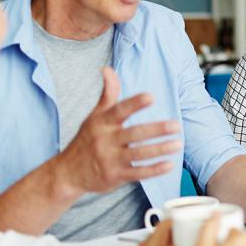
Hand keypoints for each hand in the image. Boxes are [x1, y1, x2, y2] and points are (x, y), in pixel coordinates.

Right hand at [55, 67, 181, 195]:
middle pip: (134, 134)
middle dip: (156, 129)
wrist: (68, 173)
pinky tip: (169, 164)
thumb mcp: (94, 116)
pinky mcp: (115, 176)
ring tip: (178, 144)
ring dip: (160, 149)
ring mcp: (110, 159)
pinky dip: (154, 170)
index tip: (151, 97)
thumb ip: (107, 94)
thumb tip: (107, 68)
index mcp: (102, 123)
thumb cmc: (87, 140)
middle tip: (176, 125)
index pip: (119, 111)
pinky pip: (138, 173)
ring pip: (139, 154)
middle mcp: (106, 140)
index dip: (134, 104)